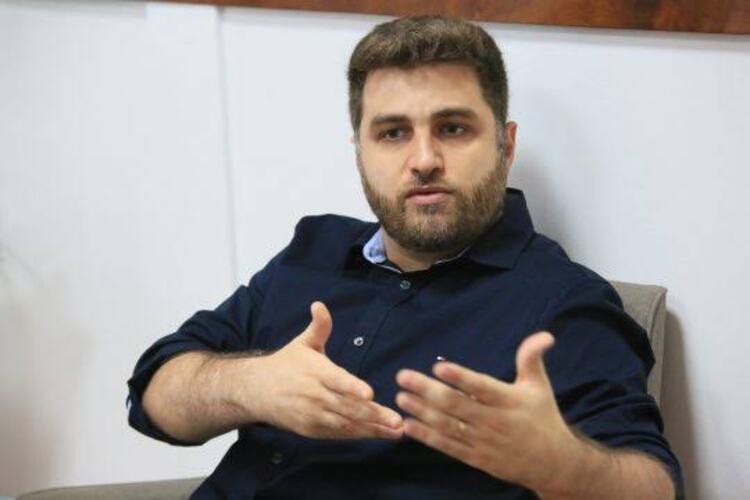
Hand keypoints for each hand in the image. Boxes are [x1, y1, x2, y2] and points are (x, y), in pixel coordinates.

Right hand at [243, 301, 403, 439]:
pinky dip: (358, 435)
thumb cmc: (286, 364)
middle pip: (347, 407)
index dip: (353, 388)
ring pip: (346, 424)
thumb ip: (319, 327)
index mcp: (316, 372)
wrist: (256, 390)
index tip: (370, 393)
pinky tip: (379, 434)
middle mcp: (315, 396)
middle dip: (373, 415)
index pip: (337, 381)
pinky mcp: (312, 430)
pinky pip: (338, 434)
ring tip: (395, 431)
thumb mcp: (303, 343)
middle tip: (397, 419)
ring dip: (371, 429)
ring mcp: (313, 415)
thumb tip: (320, 305)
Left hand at [394, 332, 579, 491]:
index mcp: (509, 401)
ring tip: (401, 397)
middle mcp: (494, 421)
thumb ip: (531, 358)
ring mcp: (483, 442)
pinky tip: (409, 425)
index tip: (439, 367)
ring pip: (448, 426)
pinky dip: (428, 437)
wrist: (553, 464)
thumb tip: (544, 334)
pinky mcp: (476, 458)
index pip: (481, 387)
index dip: (460, 378)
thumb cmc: (543, 417)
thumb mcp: (539, 386)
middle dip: (427, 390)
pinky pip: (449, 446)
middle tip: (403, 376)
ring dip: (422, 412)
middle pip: (457, 406)